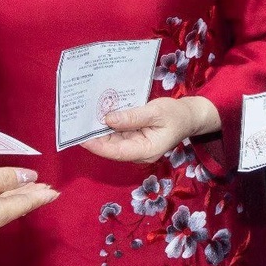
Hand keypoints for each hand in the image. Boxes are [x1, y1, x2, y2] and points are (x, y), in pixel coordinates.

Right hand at [0, 164, 57, 242]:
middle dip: (31, 197)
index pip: (23, 203)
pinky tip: (1, 195)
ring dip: (16, 198)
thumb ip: (2, 178)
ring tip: (30, 189)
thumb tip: (28, 179)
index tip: (55, 191)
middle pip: (14, 208)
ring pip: (2, 210)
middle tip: (47, 189)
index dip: (40, 195)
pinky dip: (1, 201)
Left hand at [83, 96, 218, 164]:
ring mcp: (136, 148)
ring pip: (112, 141)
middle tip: (77, 121)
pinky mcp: (134, 140)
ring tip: (83, 116)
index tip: (80, 136)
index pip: (116, 151)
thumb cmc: (175, 114)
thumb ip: (132, 117)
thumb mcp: (155, 112)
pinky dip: (108, 126)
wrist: (189, 117)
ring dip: (99, 130)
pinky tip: (98, 115)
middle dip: (94, 136)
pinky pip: (118, 135)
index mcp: (146, 150)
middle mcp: (138, 153)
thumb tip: (108, 120)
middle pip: (111, 147)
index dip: (96, 145)